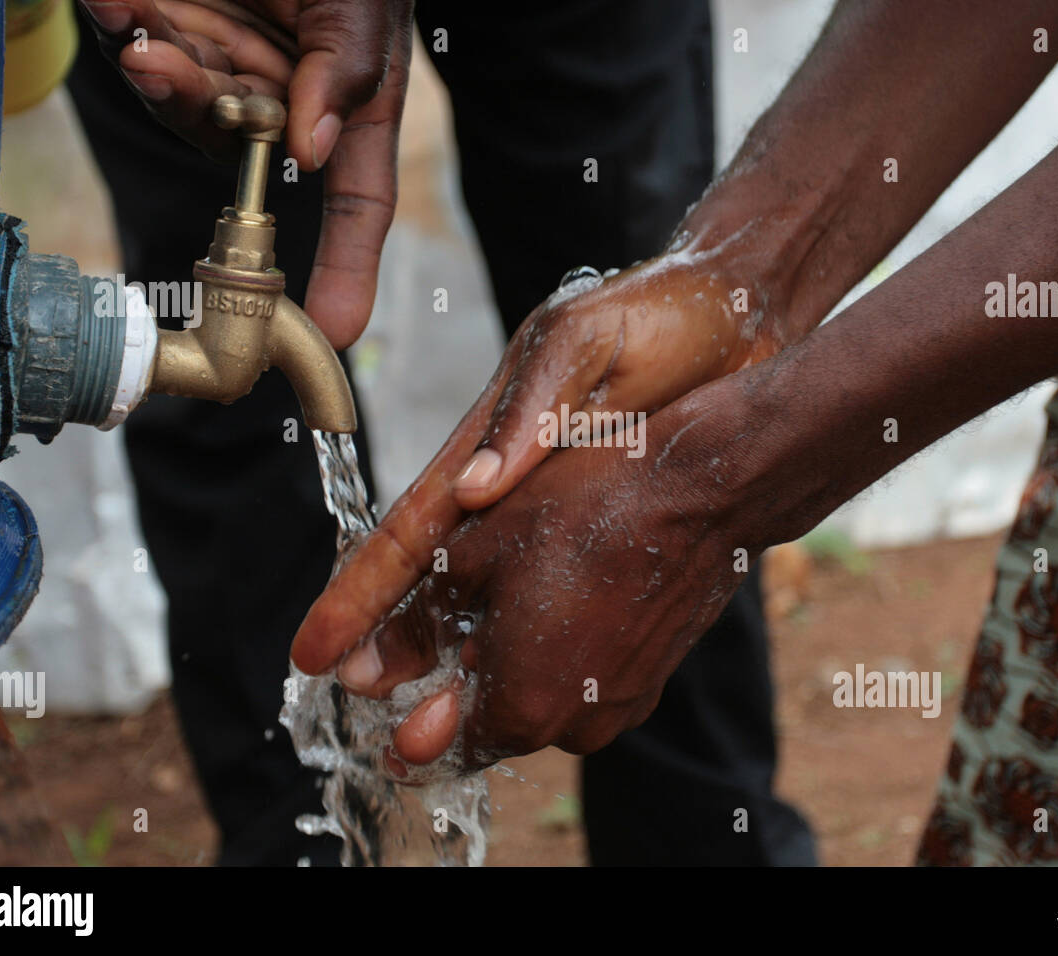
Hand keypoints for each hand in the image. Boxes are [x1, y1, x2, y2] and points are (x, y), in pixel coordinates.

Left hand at [78, 0, 414, 346]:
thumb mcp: (361, 2)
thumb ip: (346, 64)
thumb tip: (313, 141)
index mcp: (344, 99)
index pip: (357, 199)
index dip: (349, 268)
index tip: (339, 330)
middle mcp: (282, 96)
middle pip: (245, 148)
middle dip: (203, 108)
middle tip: (171, 57)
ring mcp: (222, 66)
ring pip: (184, 108)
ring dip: (159, 70)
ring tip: (145, 17)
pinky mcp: (169, 29)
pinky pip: (144, 60)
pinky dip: (127, 33)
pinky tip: (121, 0)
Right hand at [290, 245, 783, 673]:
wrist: (742, 316)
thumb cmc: (662, 314)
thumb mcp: (587, 342)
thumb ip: (533, 409)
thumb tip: (474, 490)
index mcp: (495, 438)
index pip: (410, 527)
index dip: (360, 592)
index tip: (316, 650)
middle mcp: (515, 480)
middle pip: (435, 570)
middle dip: (391, 634)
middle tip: (354, 694)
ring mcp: (561, 502)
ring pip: (494, 589)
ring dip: (459, 648)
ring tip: (428, 711)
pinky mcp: (612, 514)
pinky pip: (563, 586)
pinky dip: (537, 635)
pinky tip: (530, 677)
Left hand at [301, 375, 759, 768]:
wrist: (701, 489)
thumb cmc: (586, 509)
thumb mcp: (471, 555)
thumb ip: (410, 629)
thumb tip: (357, 674)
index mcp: (520, 705)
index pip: (441, 745)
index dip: (410, 717)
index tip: (394, 689)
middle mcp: (572, 727)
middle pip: (491, 721)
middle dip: (464, 676)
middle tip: (458, 609)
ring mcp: (618, 708)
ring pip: (538, 699)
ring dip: (514, 661)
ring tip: (516, 587)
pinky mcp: (647, 681)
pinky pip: (582, 684)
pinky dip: (560, 652)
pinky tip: (562, 591)